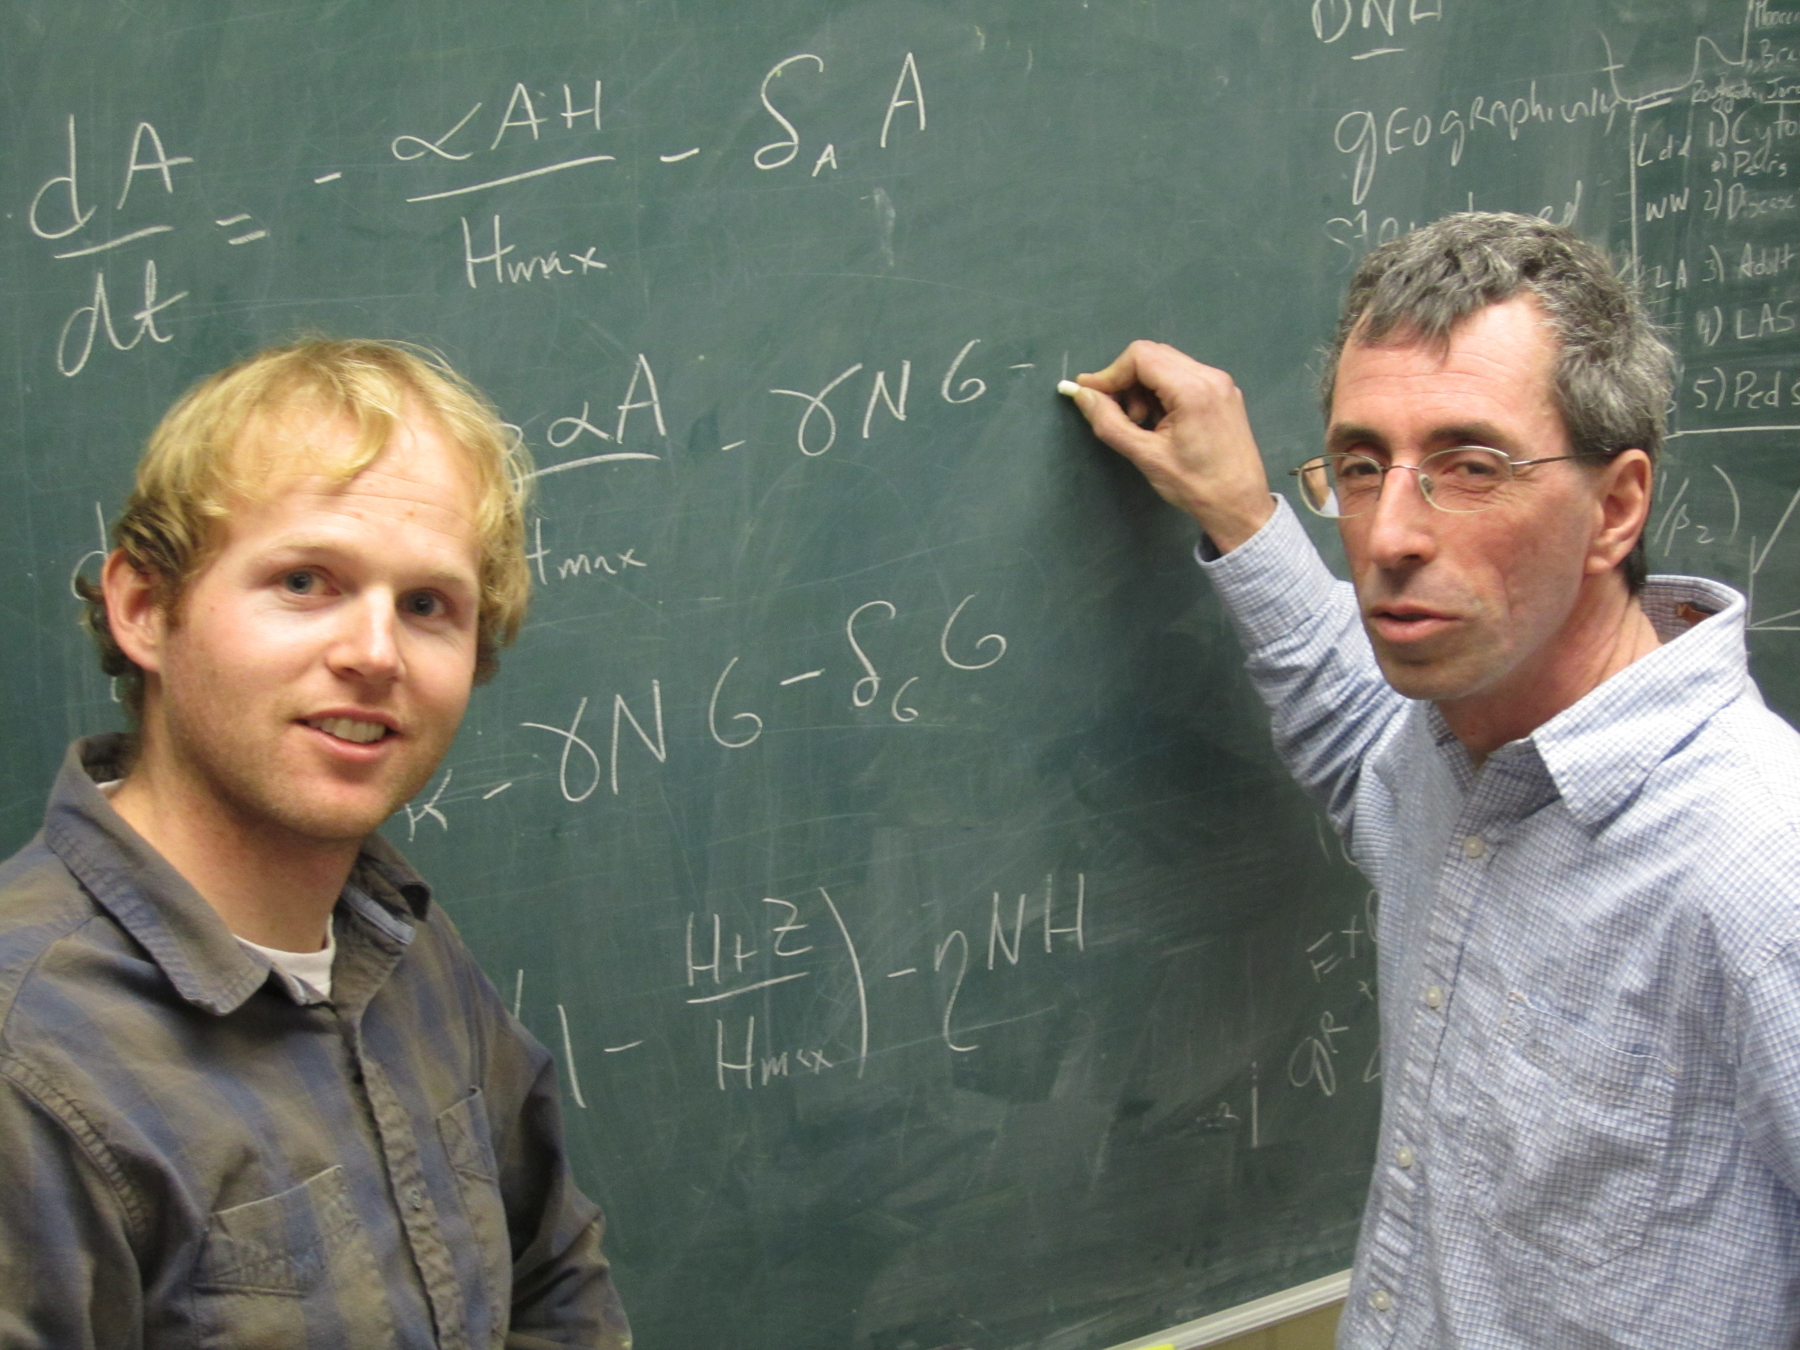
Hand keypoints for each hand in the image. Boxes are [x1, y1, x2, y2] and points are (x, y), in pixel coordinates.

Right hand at [1062, 340, 1275, 552]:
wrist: (1239, 505)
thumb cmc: (1194, 485)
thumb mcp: (1145, 456)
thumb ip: (1109, 422)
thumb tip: (1082, 396)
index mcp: (1193, 389)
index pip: (1140, 357)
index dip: (1109, 373)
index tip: (1090, 395)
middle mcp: (1210, 376)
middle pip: (1153, 355)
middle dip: (1127, 380)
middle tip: (1120, 415)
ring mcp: (1221, 383)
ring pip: (1167, 364)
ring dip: (1144, 388)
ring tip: (1142, 423)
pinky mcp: (1224, 393)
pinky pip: (1183, 376)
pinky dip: (1162, 392)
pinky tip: (1161, 421)